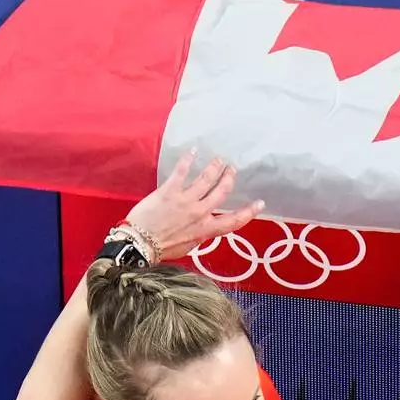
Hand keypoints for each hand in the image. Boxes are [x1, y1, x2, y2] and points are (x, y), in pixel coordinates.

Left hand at [124, 152, 264, 260]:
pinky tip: (193, 151)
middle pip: (222, 192)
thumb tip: (206, 226)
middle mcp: (199, 213)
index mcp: (205, 230)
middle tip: (232, 170)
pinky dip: (189, 159)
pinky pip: (182, 171)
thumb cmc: (163, 248)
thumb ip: (200, 233)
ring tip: (218, 160)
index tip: (259, 204)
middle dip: (229, 179)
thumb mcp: (189, 246)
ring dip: (215, 167)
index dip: (249, 212)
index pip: (233, 221)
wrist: (140, 245)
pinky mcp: (169, 191)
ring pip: (207, 179)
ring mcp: (185, 201)